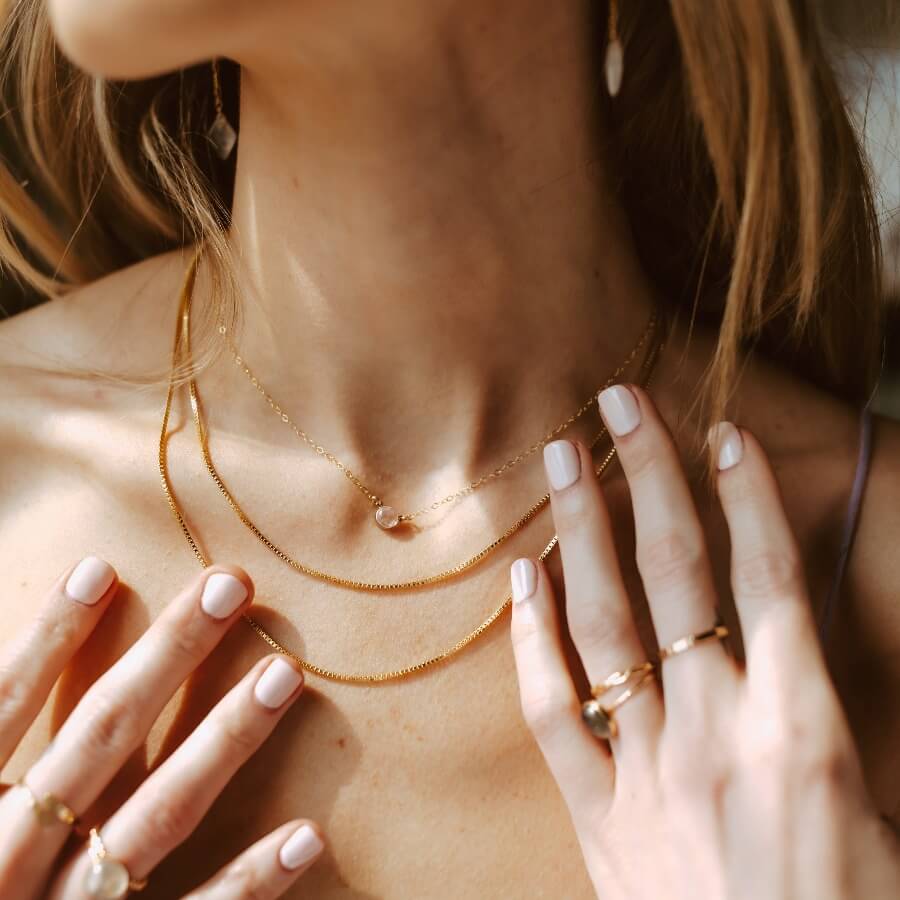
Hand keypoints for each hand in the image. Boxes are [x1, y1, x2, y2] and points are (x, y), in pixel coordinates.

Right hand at [0, 561, 323, 898]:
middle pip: (100, 740)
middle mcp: (15, 862)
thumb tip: (11, 687)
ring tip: (284, 675)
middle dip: (167, 657)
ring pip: (154, 817)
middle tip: (231, 587)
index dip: (46, 641)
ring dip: (223, 742)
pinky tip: (304, 836)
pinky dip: (245, 884)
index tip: (101, 570)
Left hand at [510, 385, 899, 899]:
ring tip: (564, 459)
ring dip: (582, 528)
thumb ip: (830, 721)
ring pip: (603, 621)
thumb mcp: (880, 816)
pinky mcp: (598, 815)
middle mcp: (716, 730)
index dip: (746, 496)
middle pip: (675, 572)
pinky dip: (533, 639)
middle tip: (619, 402)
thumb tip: (801, 647)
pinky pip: (554, 709)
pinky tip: (523, 578)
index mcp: (803, 731)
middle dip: (648, 474)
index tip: (723, 431)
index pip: (767, 579)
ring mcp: (646, 768)